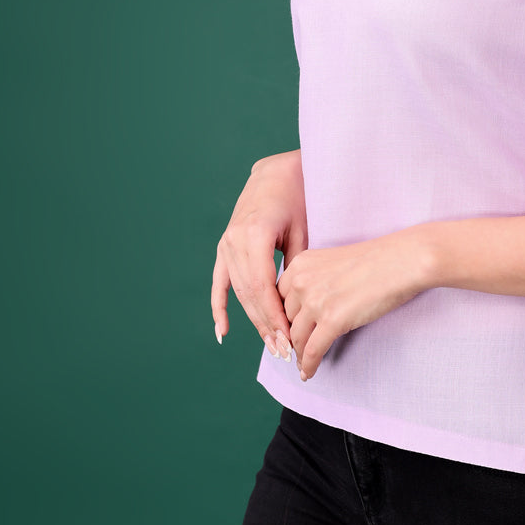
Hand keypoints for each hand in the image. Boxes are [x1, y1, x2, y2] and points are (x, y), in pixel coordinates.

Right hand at [212, 151, 306, 353]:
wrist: (277, 172)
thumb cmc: (298, 197)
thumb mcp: (304, 229)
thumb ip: (297, 266)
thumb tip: (299, 305)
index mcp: (254, 235)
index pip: (262, 287)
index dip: (274, 316)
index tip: (289, 338)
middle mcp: (234, 241)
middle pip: (248, 294)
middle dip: (266, 325)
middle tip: (284, 352)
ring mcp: (226, 244)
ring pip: (237, 292)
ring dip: (252, 321)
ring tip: (270, 346)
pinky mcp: (225, 247)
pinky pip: (220, 282)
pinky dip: (220, 307)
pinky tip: (223, 332)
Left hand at [278, 227, 432, 379]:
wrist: (402, 261)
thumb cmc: (377, 260)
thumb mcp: (333, 261)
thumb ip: (315, 279)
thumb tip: (308, 307)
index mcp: (301, 263)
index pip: (278, 297)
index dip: (283, 317)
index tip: (287, 329)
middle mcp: (302, 281)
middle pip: (285, 319)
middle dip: (291, 336)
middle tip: (295, 348)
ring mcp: (315, 301)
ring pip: (297, 338)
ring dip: (299, 353)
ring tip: (302, 362)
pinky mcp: (332, 320)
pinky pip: (312, 351)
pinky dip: (308, 365)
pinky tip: (308, 373)